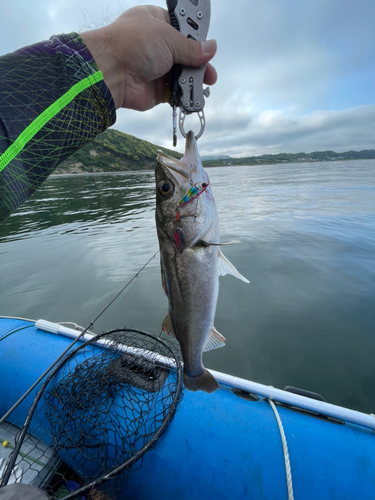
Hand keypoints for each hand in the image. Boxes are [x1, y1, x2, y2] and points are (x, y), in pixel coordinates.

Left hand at [80, 5, 216, 110]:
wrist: (112, 72)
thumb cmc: (134, 44)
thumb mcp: (169, 39)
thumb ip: (192, 47)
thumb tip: (211, 48)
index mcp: (156, 22)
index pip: (182, 29)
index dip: (196, 38)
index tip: (208, 47)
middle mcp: (156, 45)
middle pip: (185, 55)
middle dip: (199, 64)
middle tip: (210, 74)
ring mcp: (156, 68)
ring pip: (182, 75)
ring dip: (193, 81)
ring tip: (202, 86)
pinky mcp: (156, 89)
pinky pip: (175, 93)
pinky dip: (184, 96)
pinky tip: (193, 97)